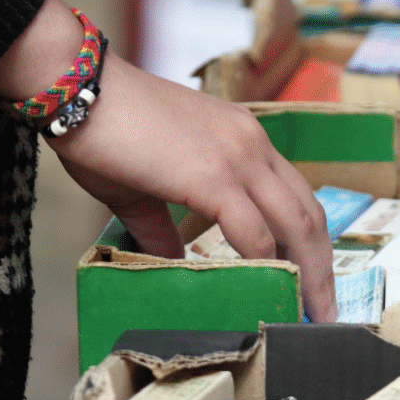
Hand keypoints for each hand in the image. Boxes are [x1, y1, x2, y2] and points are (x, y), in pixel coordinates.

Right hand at [48, 51, 337, 322]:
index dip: (311, 242)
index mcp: (246, 141)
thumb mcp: (144, 187)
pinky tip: (268, 291)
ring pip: (295, 224)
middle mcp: (254, 145)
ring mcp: (239, 158)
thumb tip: (173, 263)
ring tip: (309, 311)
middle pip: (309, 215)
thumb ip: (164, 228)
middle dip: (322, 266)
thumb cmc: (102, 131)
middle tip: (325, 309)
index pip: (296, 197)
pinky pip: (254, 231)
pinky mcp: (214, 176)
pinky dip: (266, 264)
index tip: (313, 279)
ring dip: (307, 273)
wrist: (74, 88)